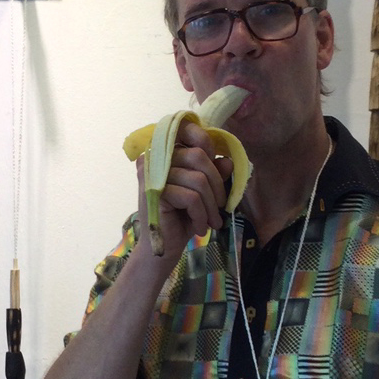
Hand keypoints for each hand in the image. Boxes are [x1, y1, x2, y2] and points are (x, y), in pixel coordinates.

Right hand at [135, 119, 234, 260]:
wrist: (165, 248)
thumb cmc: (183, 217)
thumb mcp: (204, 193)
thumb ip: (214, 173)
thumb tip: (227, 161)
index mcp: (165, 151)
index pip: (188, 129)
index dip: (207, 144)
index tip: (218, 170)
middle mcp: (154, 157)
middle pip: (198, 156)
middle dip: (217, 185)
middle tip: (220, 208)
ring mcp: (152, 174)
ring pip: (198, 179)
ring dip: (210, 205)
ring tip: (211, 222)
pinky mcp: (154, 193)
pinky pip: (191, 197)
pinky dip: (201, 215)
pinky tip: (199, 227)